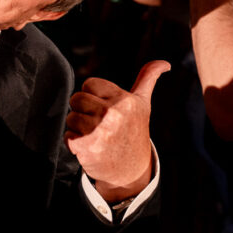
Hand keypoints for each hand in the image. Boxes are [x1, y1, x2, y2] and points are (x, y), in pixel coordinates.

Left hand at [65, 60, 169, 201]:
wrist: (131, 169)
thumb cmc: (134, 131)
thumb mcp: (143, 104)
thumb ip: (148, 78)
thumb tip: (165, 63)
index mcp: (124, 100)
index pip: (89, 84)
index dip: (94, 96)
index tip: (105, 108)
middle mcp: (112, 114)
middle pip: (76, 99)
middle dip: (83, 110)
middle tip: (98, 123)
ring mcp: (98, 131)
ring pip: (71, 117)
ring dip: (78, 127)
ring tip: (95, 135)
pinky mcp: (86, 147)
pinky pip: (67, 135)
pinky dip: (74, 142)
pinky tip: (90, 146)